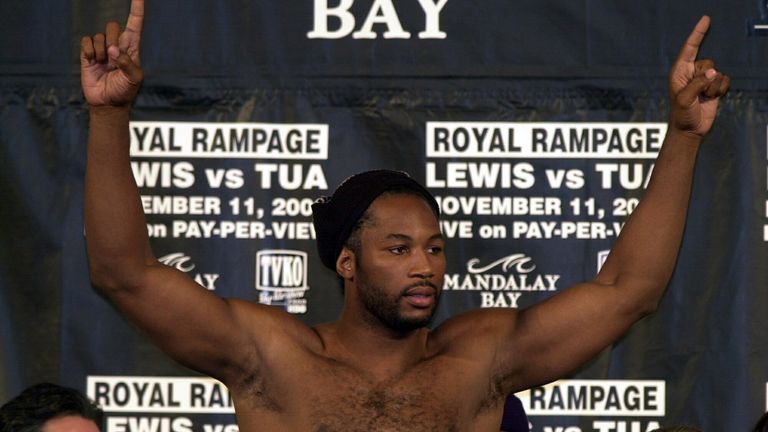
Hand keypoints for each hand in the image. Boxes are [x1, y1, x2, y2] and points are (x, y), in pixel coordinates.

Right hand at [80, 0, 144, 106]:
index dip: (137, 10)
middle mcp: (117, 45)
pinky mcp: (88, 54)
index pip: (135, 25)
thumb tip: (113, 50)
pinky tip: (92, 62)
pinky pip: (86, 41)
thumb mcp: (133, 79)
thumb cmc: (124, 91)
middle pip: (113, 26)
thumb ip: (127, 63)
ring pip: (99, 36)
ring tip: (103, 65)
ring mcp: (102, 49)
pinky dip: (89, 51)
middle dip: (112, 40)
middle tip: (113, 57)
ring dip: (101, 52)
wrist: (108, 103)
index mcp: (132, 48)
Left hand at [668, 16, 729, 137]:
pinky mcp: (714, 86)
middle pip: (708, 63)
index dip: (698, 33)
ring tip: (703, 98)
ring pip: (718, 73)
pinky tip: (712, 98)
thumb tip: (712, 72)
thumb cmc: (681, 115)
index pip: (689, 48)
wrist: (690, 129)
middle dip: (706, 79)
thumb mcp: (685, 100)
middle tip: (698, 94)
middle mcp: (691, 72)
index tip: (705, 19)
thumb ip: (697, 84)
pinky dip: (721, 90)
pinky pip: (725, 80)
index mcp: (679, 71)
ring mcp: (703, 79)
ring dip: (713, 88)